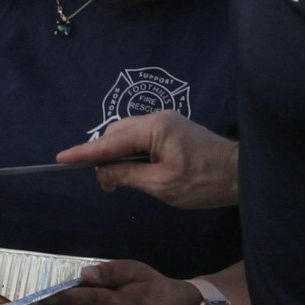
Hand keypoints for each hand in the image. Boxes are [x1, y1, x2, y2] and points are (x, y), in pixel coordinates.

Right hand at [54, 111, 238, 209]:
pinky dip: (130, 152)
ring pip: (128, 134)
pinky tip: (132, 169)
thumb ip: (128, 176)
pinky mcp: (172, 129)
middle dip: (103, 155)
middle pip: (117, 133)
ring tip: (117, 180)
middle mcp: (157, 118)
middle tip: (106, 186)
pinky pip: (141, 137)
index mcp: (154, 129)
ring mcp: (166, 121)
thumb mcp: (163, 185)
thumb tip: (102, 173)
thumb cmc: (204, 182)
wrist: (241, 174)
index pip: (110, 141)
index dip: (85, 152)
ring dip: (117, 154)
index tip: (62, 159)